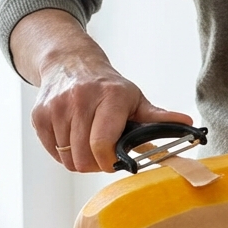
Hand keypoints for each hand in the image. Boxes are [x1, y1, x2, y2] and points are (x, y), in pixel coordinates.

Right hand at [15, 11, 190, 172]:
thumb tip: (188, 123)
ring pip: (67, 159)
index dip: (108, 161)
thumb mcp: (135, 99)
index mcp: (110, 96)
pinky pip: (52, 152)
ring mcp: (56, 107)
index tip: (114, 159)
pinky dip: (63, 153)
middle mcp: (80, 99)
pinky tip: (73, 138)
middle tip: (103, 153)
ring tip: (88, 142)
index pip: (102, 145)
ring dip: (79, 159)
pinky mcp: (39, 115)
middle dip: (95, 164)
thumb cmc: (108, 88)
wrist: (70, 63)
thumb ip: (158, 117)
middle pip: (83, 158)